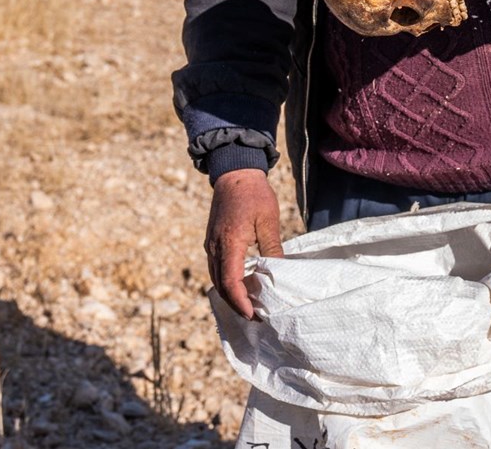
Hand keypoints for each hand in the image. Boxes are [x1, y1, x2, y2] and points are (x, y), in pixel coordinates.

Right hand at [204, 169, 282, 318]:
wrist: (234, 173)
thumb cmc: (254, 195)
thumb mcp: (268, 221)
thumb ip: (272, 248)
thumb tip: (280, 273)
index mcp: (229, 242)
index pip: (230, 281)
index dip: (240, 301)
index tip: (252, 314)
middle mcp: (215, 247)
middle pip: (221, 285)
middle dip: (236, 303)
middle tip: (255, 316)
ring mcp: (211, 244)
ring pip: (216, 278)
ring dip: (230, 294)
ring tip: (249, 305)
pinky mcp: (212, 242)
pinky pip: (216, 269)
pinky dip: (226, 282)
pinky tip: (241, 285)